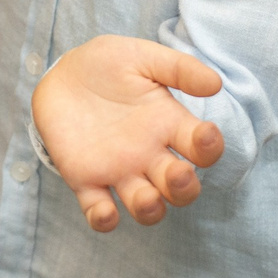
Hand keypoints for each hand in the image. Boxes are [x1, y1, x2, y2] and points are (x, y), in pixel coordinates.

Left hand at [32, 35, 225, 231]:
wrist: (61, 73)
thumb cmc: (108, 64)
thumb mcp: (143, 57)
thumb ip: (178, 68)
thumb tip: (216, 83)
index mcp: (168, 124)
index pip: (201, 148)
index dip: (210, 147)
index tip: (206, 134)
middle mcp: (150, 155)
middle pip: (180, 187)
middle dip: (185, 187)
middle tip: (178, 173)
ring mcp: (119, 171)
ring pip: (147, 206)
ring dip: (151, 209)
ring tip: (147, 197)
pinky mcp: (86, 181)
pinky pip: (99, 211)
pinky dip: (103, 219)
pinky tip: (105, 212)